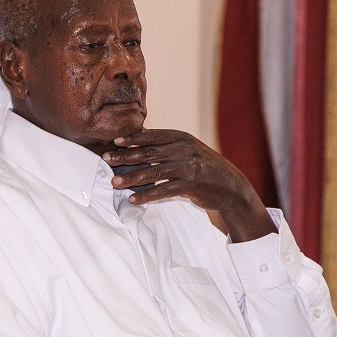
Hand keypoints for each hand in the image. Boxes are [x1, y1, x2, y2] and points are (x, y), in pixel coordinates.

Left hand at [102, 129, 275, 242]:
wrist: (231, 187)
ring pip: (153, 172)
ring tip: (114, 183)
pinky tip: (134, 199)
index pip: (152, 136)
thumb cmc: (205, 168)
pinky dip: (147, 196)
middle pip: (149, 152)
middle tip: (106, 160)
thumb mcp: (190, 150)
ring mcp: (188, 167)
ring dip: (131, 178)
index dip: (132, 139)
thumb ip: (168, 146)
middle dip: (125, 157)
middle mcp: (185, 149)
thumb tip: (139, 140)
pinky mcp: (191, 185)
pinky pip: (163, 191)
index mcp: (182, 138)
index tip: (114, 142)